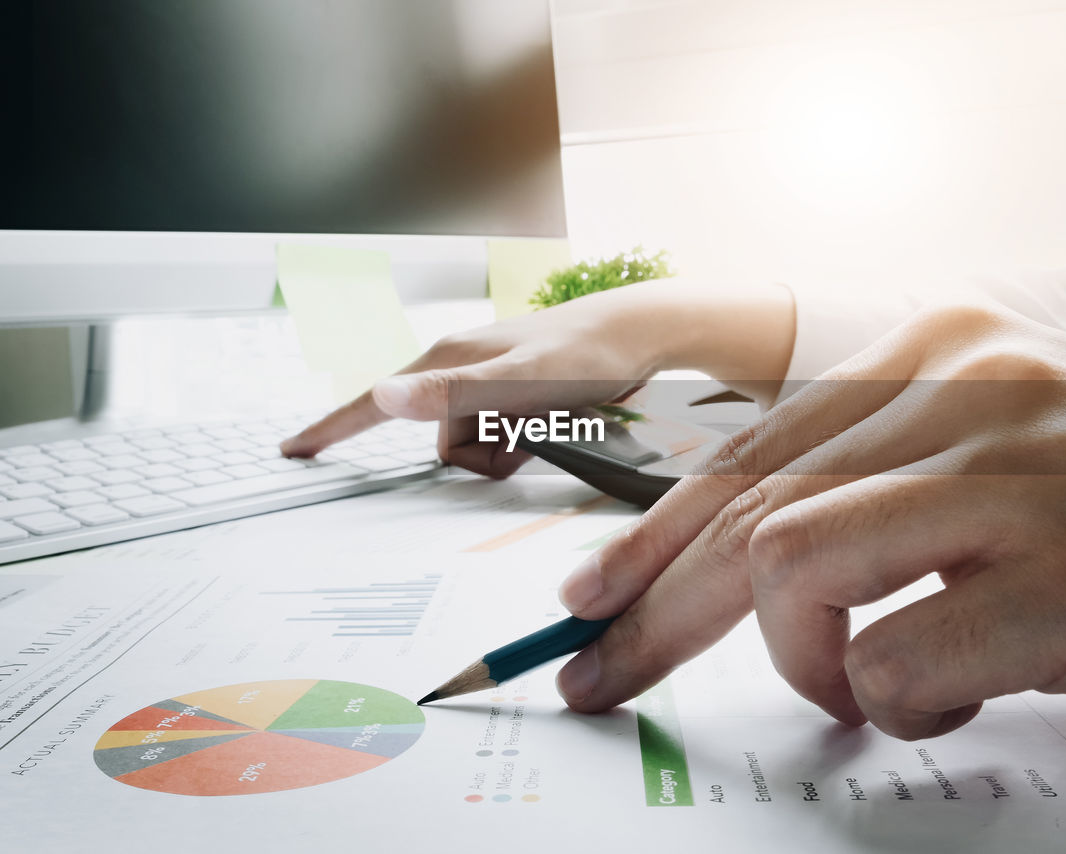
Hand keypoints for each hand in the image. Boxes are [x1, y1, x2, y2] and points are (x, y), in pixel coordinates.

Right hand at [279, 279, 794, 476]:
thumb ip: (455, 394)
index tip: (290, 451)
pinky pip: (502, 442)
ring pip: (476, 450)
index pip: (372, 401)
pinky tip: (555, 422)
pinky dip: (526, 444)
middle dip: (486, 456)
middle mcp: (457, 368)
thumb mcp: (524, 381)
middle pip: (444, 446)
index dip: (330, 430)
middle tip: (536, 430)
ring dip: (513, 452)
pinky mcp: (510, 394)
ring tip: (554, 421)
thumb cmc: (588, 353)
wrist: (640, 333)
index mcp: (446, 362)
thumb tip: (383, 398)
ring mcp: (485, 381)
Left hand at [555, 302, 1065, 738]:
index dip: (652, 537)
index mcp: (942, 348)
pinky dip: (900, 701)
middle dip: (659, 615)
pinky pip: (898, 658)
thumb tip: (742, 559)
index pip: (748, 449)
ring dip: (809, 661)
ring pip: (794, 569)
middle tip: (606, 679)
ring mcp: (1027, 472)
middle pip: (747, 513)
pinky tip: (956, 693)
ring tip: (867, 687)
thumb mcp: (997, 459)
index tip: (597, 597)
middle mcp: (974, 386)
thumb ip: (877, 481)